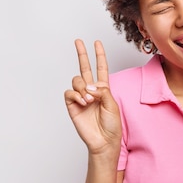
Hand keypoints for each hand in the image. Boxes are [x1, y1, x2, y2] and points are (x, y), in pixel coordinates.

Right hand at [64, 39, 121, 153]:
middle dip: (82, 54)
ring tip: (89, 100)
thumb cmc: (112, 125)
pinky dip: (76, 95)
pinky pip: (69, 92)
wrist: (104, 141)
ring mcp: (81, 97)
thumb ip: (102, 91)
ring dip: (83, 87)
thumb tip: (88, 85)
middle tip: (78, 41)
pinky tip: (83, 102)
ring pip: (77, 80)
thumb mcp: (112, 104)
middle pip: (85, 68)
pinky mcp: (72, 105)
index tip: (97, 43)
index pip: (101, 68)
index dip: (100, 55)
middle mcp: (91, 91)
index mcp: (103, 89)